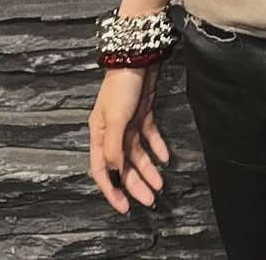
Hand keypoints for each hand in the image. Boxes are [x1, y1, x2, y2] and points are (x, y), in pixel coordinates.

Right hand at [88, 61, 168, 213]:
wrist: (137, 57)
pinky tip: (165, 158)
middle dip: (135, 184)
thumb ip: (113, 146)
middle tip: (149, 200)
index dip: (111, 190)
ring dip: (148, 170)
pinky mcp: (143, 114)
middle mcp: (112, 132)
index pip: (102, 170)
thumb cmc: (120, 86)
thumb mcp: (115, 118)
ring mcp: (128, 123)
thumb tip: (114, 170)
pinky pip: (150, 137)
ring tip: (160, 185)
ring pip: (137, 154)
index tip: (124, 207)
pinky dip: (157, 147)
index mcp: (99, 135)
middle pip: (123, 165)